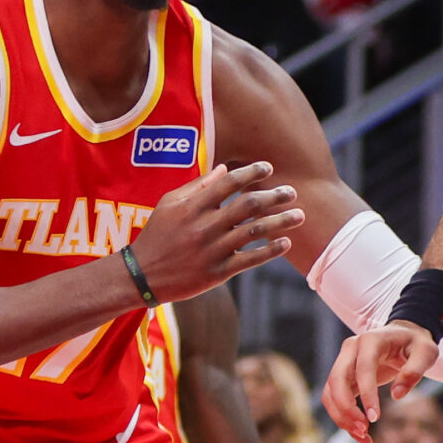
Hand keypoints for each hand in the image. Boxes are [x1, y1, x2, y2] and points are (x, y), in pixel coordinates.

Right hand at [122, 159, 302, 303]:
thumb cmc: (157, 235)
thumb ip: (197, 186)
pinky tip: (286, 242)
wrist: (142, 275)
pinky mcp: (218, 272)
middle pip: (248, 205)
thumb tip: (224, 169)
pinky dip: (270, 251)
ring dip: (281, 222)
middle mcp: (205, 226)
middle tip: (292, 191)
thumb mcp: (169, 204)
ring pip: (255, 232)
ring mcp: (213, 250)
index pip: (228, 183)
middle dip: (274, 196)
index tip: (269, 168)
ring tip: (300, 215)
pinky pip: (250, 259)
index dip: (251, 172)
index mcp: (193, 206)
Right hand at [323, 321, 439, 442]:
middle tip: (365, 430)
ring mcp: (344, 362)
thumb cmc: (416, 344)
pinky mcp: (344, 377)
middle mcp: (351, 349)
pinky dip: (344, 418)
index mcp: (371, 340)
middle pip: (336, 380)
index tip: (375, 418)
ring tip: (364, 438)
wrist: (404, 336)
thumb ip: (415, 370)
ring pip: (330, 393)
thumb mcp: (426, 352)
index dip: (366, 394)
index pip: (362, 368)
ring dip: (342, 418)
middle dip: (346, 409)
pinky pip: (335, 400)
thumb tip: (397, 395)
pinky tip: (361, 434)